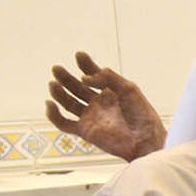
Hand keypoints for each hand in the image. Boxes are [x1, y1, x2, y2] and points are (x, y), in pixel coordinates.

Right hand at [45, 51, 165, 161]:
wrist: (146, 139)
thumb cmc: (142, 115)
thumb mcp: (129, 89)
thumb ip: (108, 78)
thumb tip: (85, 78)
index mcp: (110, 92)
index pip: (93, 76)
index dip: (86, 65)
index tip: (79, 56)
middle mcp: (99, 104)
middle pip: (77, 88)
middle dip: (66, 77)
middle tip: (56, 68)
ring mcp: (91, 117)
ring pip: (68, 103)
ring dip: (59, 93)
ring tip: (53, 83)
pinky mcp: (85, 131)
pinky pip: (64, 124)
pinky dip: (54, 115)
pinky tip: (50, 104)